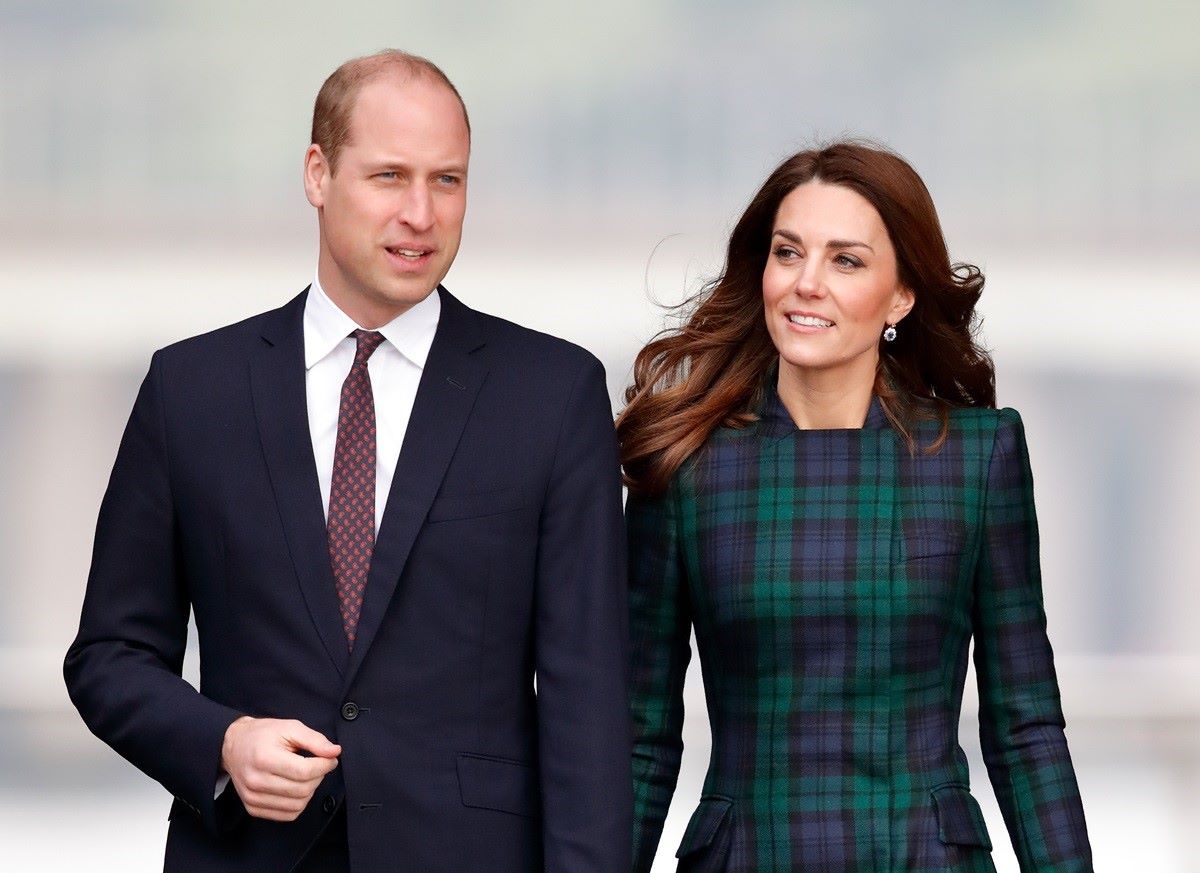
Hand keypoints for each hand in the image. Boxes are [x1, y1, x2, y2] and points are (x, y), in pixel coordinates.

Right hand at [220, 716, 340, 820]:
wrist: (234, 746)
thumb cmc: (263, 735)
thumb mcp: (290, 727)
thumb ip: (315, 739)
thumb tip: (335, 752)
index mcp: (264, 758)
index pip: (304, 771)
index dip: (324, 765)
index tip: (331, 758)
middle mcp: (256, 781)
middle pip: (302, 789)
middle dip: (319, 777)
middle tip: (318, 764)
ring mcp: (253, 798)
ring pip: (297, 805)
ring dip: (310, 791)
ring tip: (306, 775)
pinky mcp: (253, 808)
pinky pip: (286, 815)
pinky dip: (298, 803)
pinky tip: (296, 787)